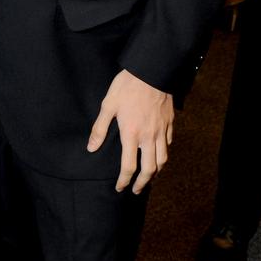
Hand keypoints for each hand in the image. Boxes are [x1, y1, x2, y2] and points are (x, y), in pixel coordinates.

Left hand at [87, 69, 173, 193]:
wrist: (151, 70)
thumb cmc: (127, 86)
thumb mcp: (108, 104)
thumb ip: (100, 128)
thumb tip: (91, 148)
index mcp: (131, 134)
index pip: (128, 166)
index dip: (124, 180)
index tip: (119, 188)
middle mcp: (149, 136)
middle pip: (150, 169)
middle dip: (142, 183)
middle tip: (136, 190)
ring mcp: (161, 130)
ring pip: (163, 159)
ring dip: (156, 172)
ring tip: (150, 177)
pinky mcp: (170, 123)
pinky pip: (169, 144)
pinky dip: (164, 154)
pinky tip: (159, 154)